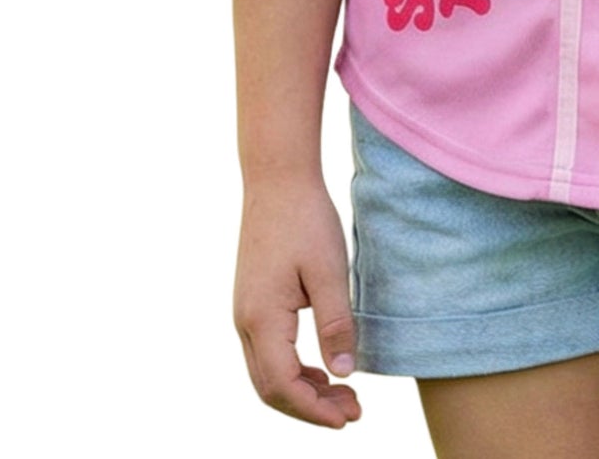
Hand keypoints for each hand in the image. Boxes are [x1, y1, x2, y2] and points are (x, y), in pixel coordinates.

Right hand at [233, 171, 362, 427]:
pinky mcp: (253, 302)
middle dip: (311, 408)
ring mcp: (245, 313)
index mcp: (262, 318)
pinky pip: (268, 353)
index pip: (283, 386)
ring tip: (344, 395)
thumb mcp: (330, 271)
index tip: (348, 419)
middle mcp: (245, 322)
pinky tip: (323, 367)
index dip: (315, 410)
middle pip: (271, 388)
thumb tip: (343, 373)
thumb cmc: (306, 219)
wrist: (277, 179)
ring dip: (303, 391)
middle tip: (353, 412)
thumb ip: (335, 323)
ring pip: (267, 374)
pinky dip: (294, 370)